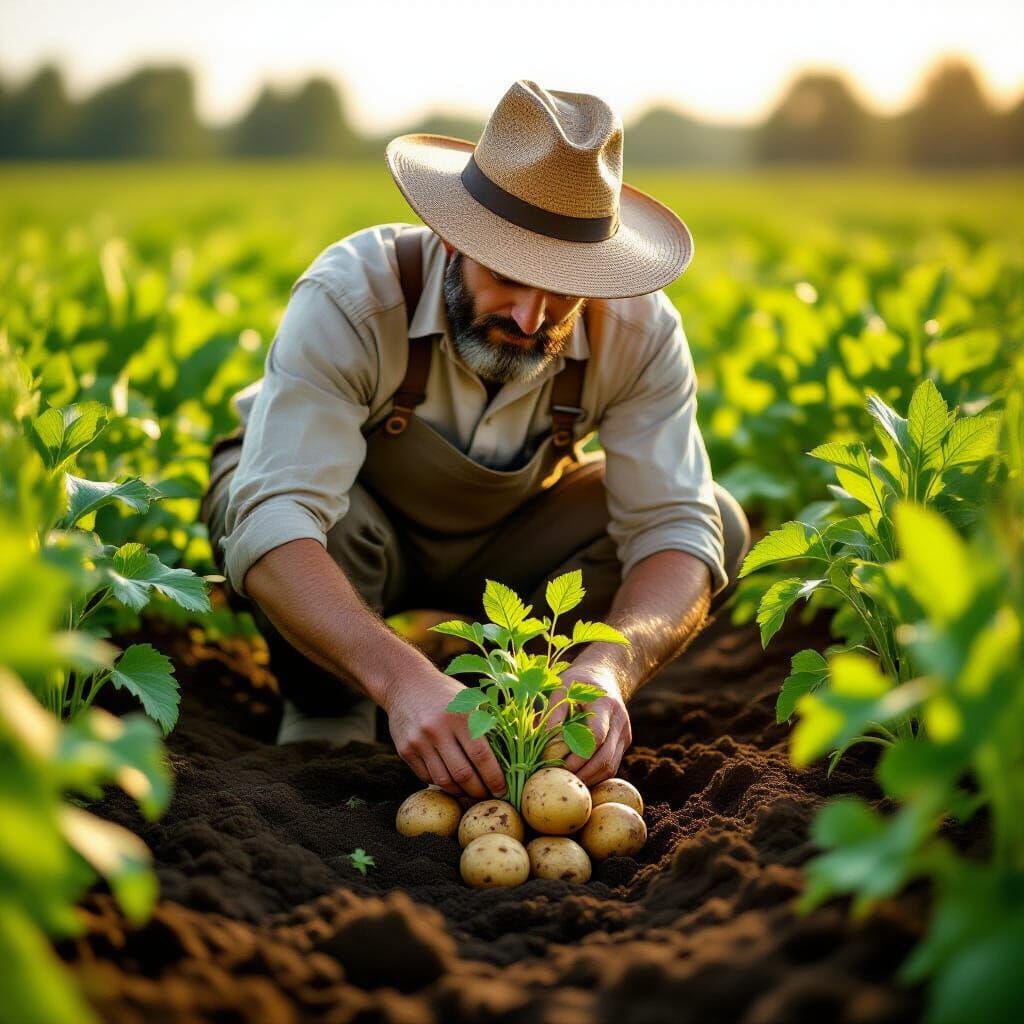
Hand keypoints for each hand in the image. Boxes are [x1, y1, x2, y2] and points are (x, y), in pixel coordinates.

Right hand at [383, 667, 506, 800]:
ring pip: (444, 780)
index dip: (494, 777)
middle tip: (488, 796)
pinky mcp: (405, 749)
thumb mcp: (470, 699)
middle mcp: (438, 729)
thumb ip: (490, 722)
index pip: (481, 756)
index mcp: (460, 715)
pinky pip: (426, 776)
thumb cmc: (446, 693)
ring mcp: (419, 741)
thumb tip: (523, 744)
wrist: (405, 683)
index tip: (502, 789)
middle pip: (463, 774)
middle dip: (479, 791)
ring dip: (460, 792)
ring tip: (470, 792)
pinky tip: (451, 781)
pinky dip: (441, 783)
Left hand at [547, 666, 632, 786]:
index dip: (578, 754)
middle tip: (558, 780)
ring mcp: (624, 735)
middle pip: (605, 758)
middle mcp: (619, 722)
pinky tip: (575, 779)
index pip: (597, 735)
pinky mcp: (622, 745)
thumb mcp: (562, 687)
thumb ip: (553, 712)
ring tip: (564, 783)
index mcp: (605, 704)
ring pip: (610, 767)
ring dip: (587, 779)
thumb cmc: (577, 682)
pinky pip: (610, 767)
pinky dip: (593, 776)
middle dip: (581, 773)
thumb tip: (542, 740)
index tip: (557, 763)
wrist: (604, 677)